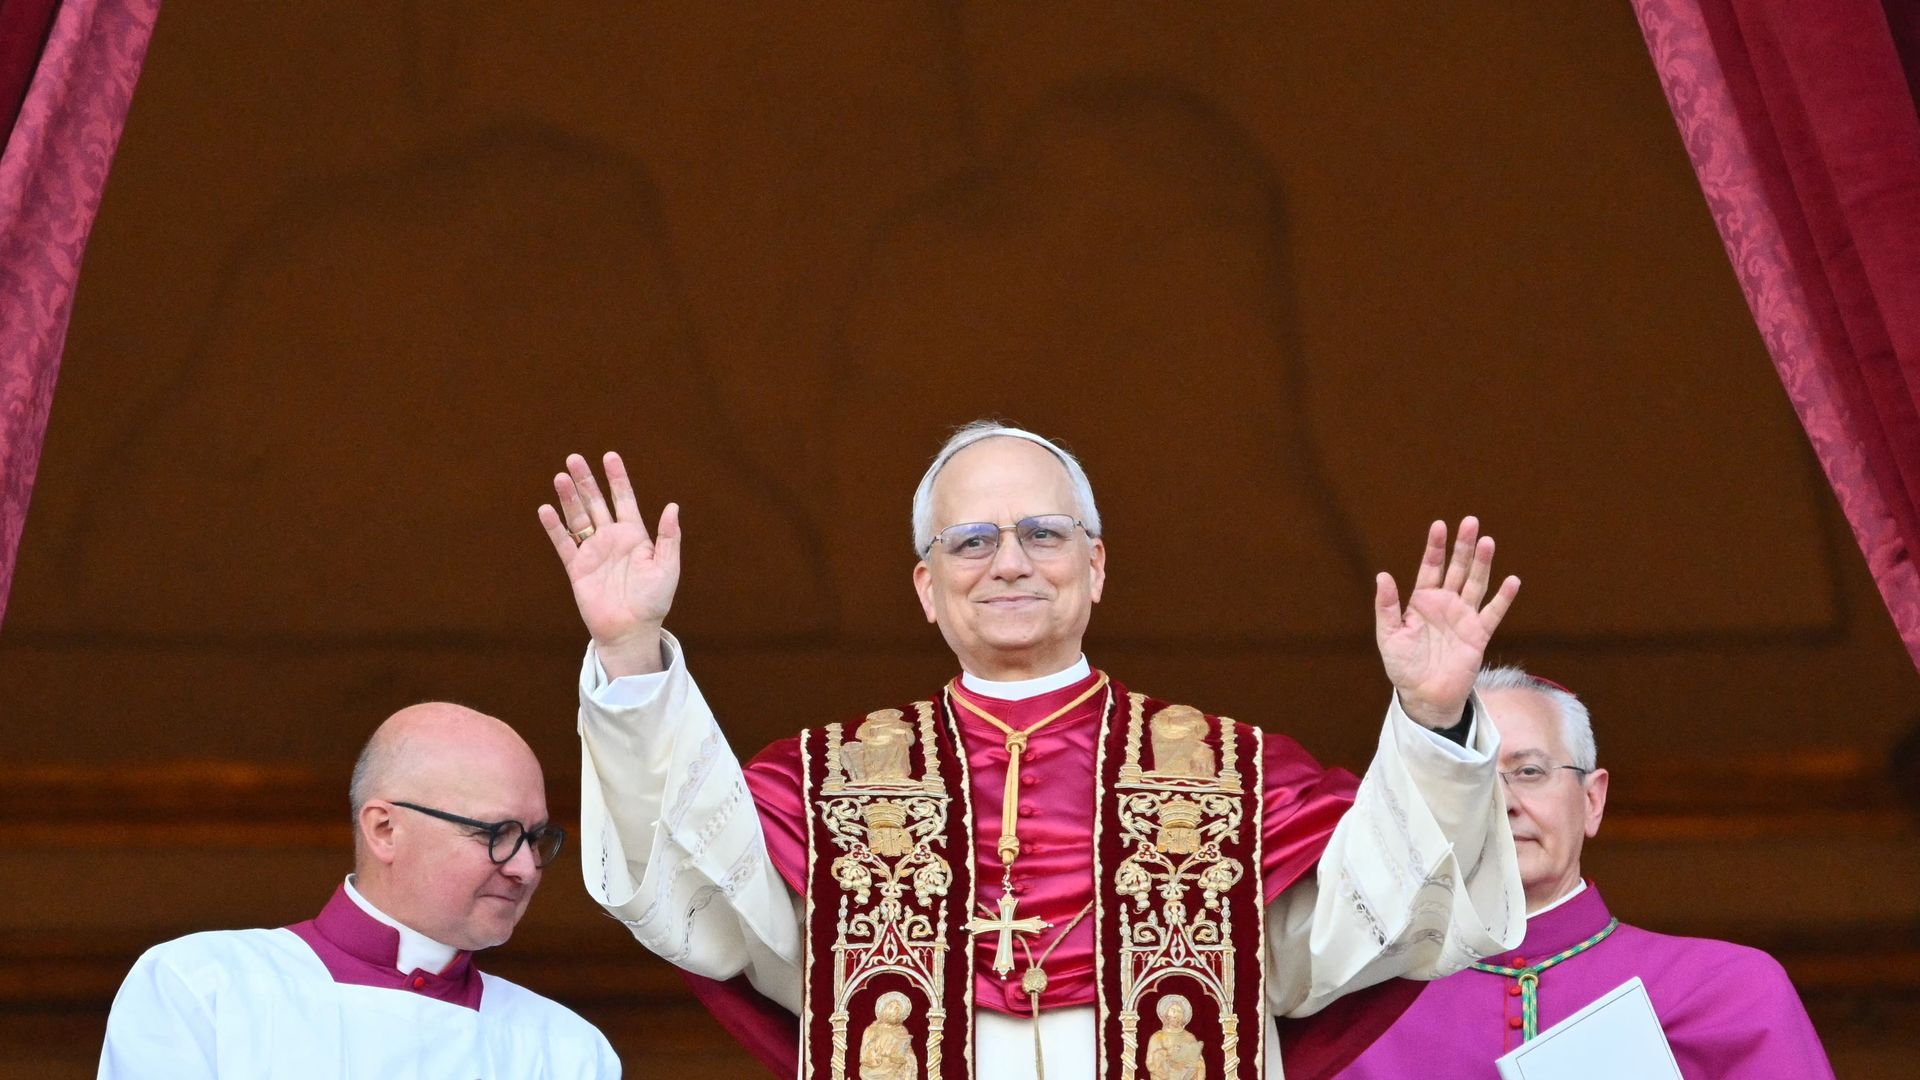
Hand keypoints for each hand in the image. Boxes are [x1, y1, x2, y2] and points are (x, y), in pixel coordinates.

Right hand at [536, 451, 679, 677]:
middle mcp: (611, 539)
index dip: (617, 478)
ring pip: (578, 518)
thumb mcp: (668, 567)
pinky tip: (546, 509)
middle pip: (596, 502)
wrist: (631, 630)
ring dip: (569, 498)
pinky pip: (564, 544)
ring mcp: (593, 552)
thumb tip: (673, 506)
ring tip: (560, 476)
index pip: (624, 499)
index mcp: (635, 535)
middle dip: (586, 481)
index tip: (610, 457)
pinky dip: (554, 527)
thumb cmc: (654, 600)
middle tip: (574, 458)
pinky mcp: (577, 568)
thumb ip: (669, 537)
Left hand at [1373, 517, 1519, 728]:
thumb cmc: (1403, 666)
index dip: (1435, 547)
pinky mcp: (1478, 634)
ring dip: (1482, 564)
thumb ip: (1387, 607)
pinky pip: (1493, 613)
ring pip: (1475, 584)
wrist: (1424, 696)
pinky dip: (1503, 598)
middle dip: (1463, 546)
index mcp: (1422, 600)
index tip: (1440, 525)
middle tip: (1470, 522)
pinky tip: (1512, 580)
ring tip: (1487, 542)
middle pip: (1456, 569)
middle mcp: (1445, 604)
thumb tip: (1382, 576)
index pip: (1430, 567)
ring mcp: (1463, 617)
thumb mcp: (1388, 635)